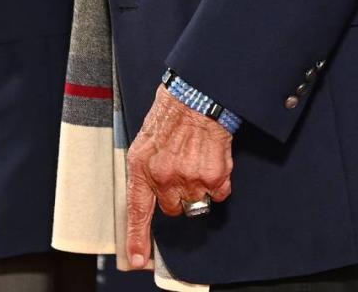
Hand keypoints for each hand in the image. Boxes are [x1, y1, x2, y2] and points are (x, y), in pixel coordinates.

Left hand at [125, 84, 232, 269]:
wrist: (196, 96)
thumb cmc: (170, 116)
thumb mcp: (146, 141)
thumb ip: (148, 171)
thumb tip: (152, 196)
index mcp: (142, 166)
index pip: (138, 210)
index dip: (137, 238)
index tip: (138, 260)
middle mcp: (163, 176)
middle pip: (173, 209)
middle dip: (179, 194)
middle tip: (182, 167)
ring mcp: (189, 178)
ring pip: (197, 201)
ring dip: (199, 186)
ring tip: (196, 159)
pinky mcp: (213, 176)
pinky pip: (219, 193)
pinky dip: (219, 181)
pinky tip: (211, 159)